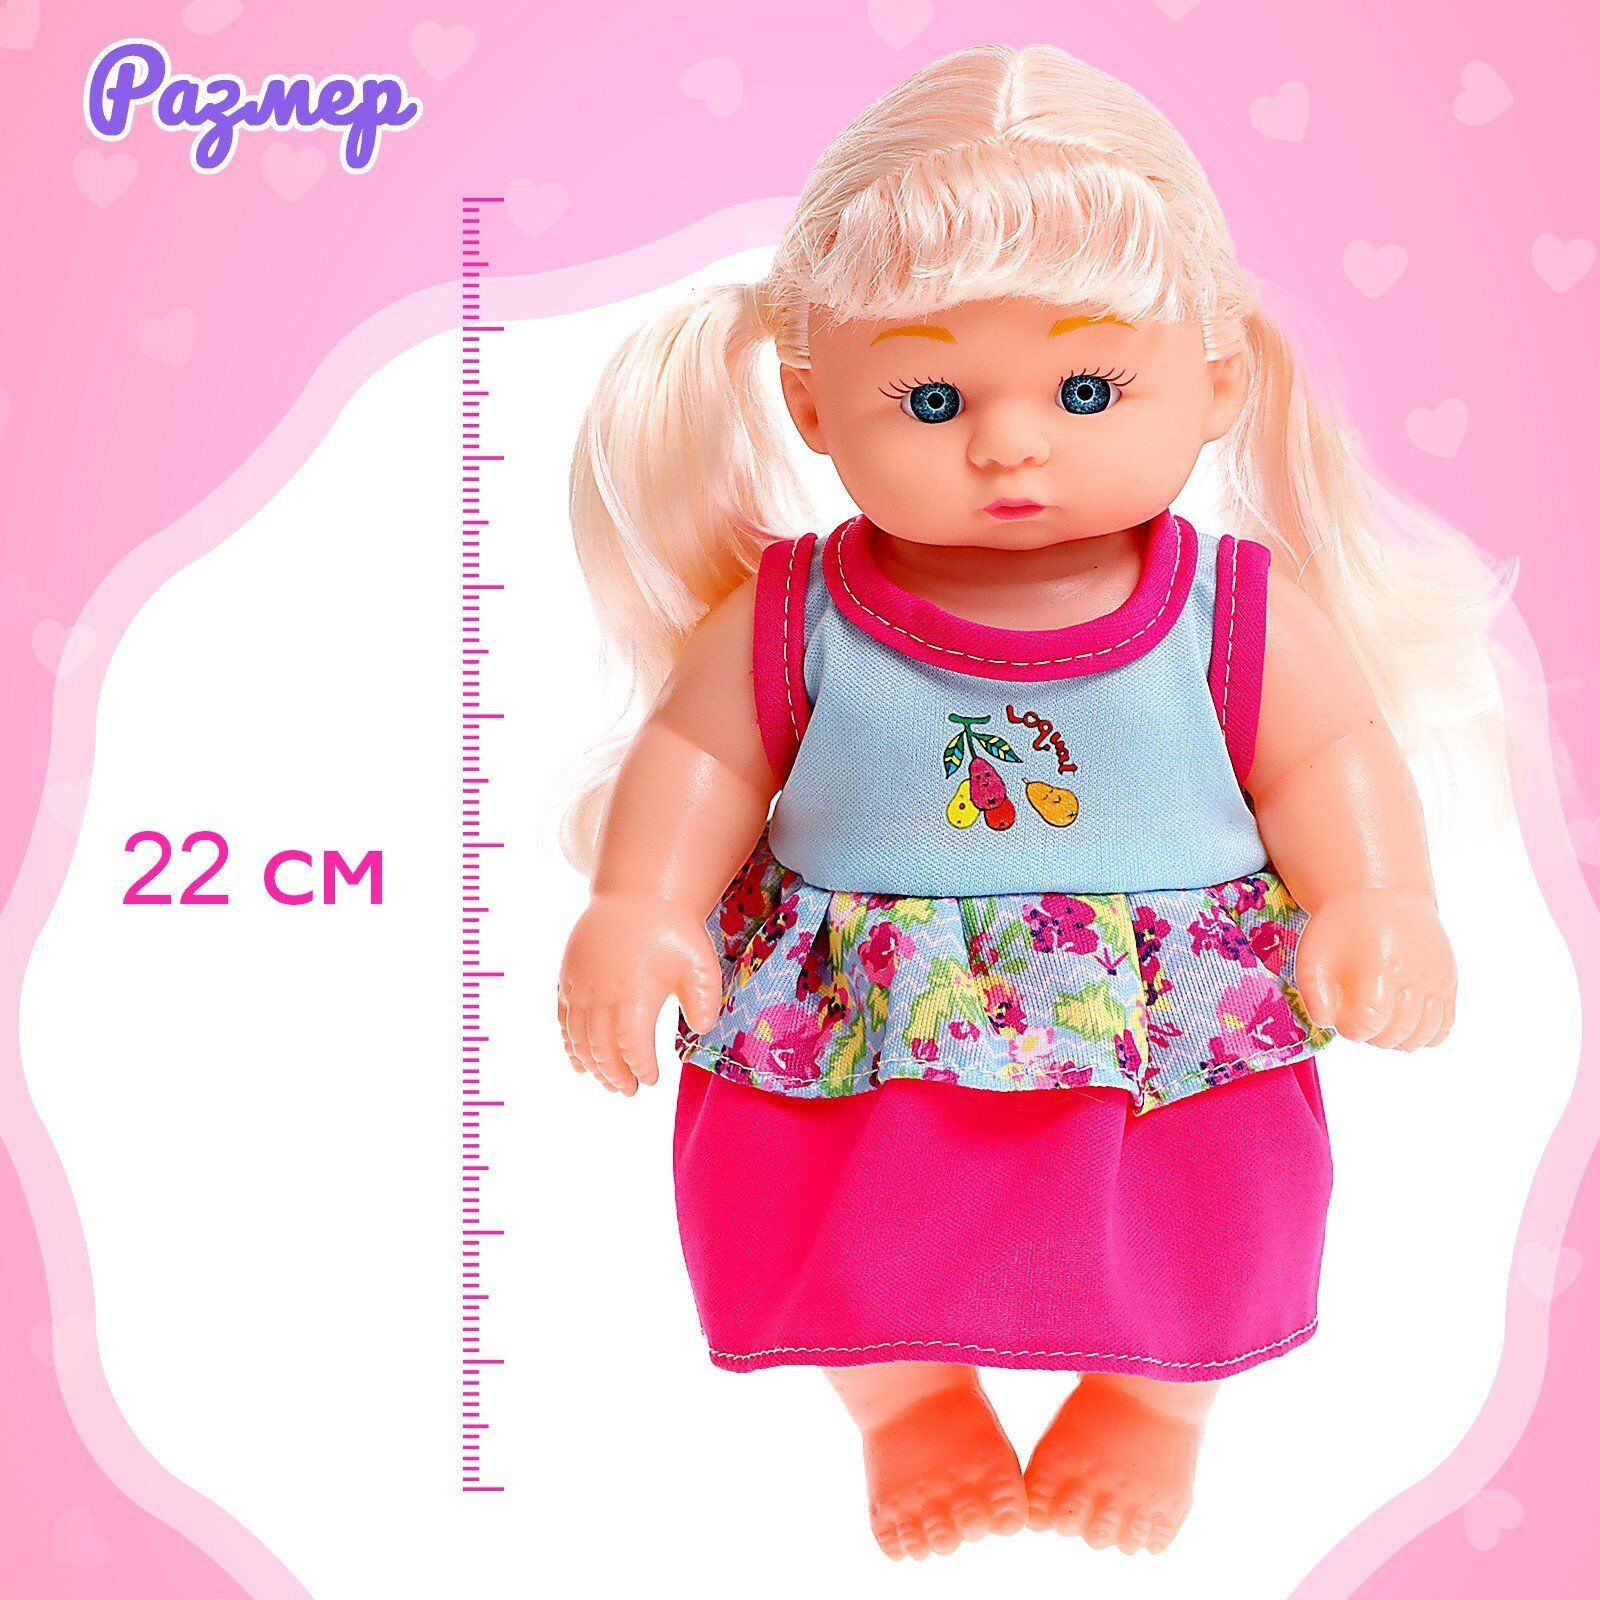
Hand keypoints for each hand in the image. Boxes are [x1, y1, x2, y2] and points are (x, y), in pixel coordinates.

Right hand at [557, 893, 722, 1095]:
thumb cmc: (671, 929)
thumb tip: (699, 1029)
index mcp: (634, 994)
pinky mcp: (568, 979)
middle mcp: (602, 995)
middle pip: (602, 1050)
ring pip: (580, 1040)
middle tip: (629, 1091)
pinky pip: (564, 1022)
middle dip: (615, 1075)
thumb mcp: (699, 962)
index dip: (640, 1067)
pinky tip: (580, 1062)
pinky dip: (570, 1046)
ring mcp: (581, 988)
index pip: (632, 1046)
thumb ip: (704, 1000)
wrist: (635, 893)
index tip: (652, 1080)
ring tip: (609, 1083)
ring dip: (593, 1066)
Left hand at [1295, 889, 1455, 1050]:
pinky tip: (1403, 1024)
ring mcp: (1436, 981)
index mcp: (1379, 968)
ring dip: (1396, 1038)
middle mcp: (1415, 977)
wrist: (1380, 896)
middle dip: (1371, 1035)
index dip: (1350, 1028)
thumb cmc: (1341, 929)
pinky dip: (1424, 1035)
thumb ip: (1313, 995)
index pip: (1368, 1025)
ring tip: (1379, 1020)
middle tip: (1358, 1013)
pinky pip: (1445, 1026)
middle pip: (1395, 1034)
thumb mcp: (1312, 955)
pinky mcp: (1448, 983)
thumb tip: (1327, 1023)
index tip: (1343, 1012)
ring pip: (1423, 1035)